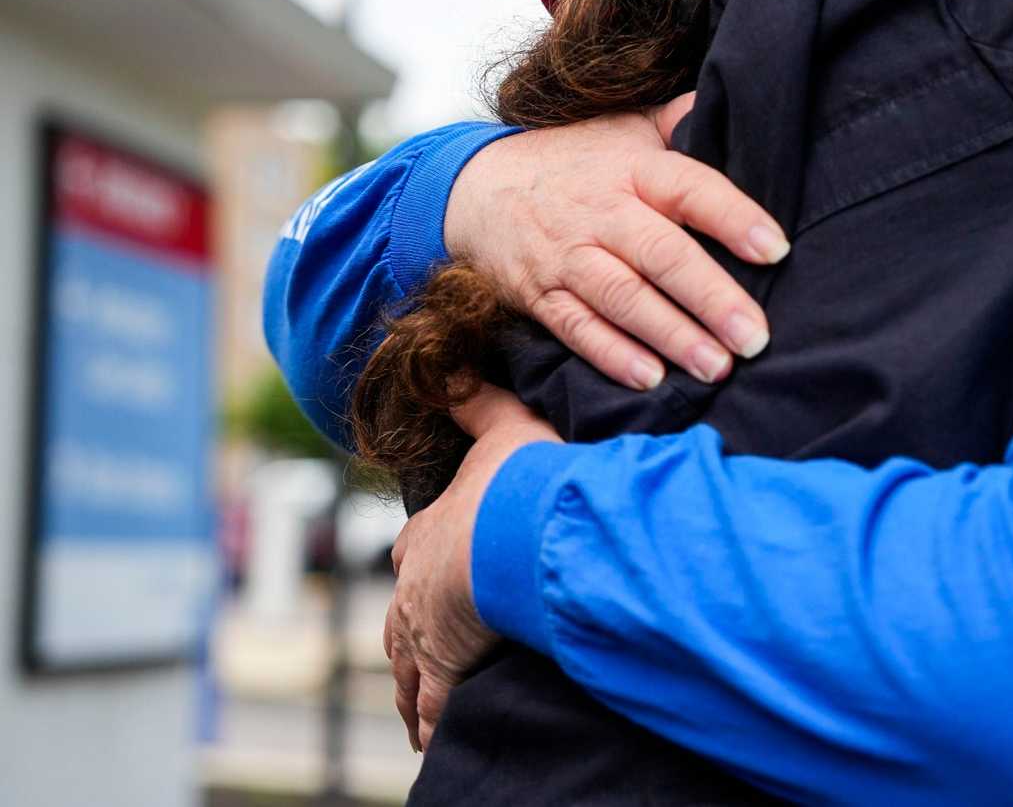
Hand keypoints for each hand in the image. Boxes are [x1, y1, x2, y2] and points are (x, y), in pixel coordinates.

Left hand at [387, 386, 560, 750]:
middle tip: (417, 662)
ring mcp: (425, 633)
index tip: (426, 586)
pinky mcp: (444, 670)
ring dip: (413, 691)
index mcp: (428, 533)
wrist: (513, 535)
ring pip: (409, 672)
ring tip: (418, 716)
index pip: (413, 554)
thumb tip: (454, 365)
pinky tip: (436, 741)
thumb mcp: (505, 426)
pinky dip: (433, 724)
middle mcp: (414, 588)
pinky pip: (435, 708)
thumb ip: (480, 400)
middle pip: (400, 624)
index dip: (420, 568)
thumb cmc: (519, 482)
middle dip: (409, 643)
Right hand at [444, 97, 787, 388]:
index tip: (777, 250)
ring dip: (672, 336)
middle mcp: (602, 212)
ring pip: (623, 298)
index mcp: (634, 170)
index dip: (735, 218)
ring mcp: (567, 256)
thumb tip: (738, 96)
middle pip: (662, 256)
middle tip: (755, 338)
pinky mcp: (539, 294)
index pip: (691, 189)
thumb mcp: (627, 129)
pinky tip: (651, 379)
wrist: (477, 186)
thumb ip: (682, 120)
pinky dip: (612, 355)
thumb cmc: (576, 161)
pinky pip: (576, 328)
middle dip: (711, 299)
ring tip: (717, 368)